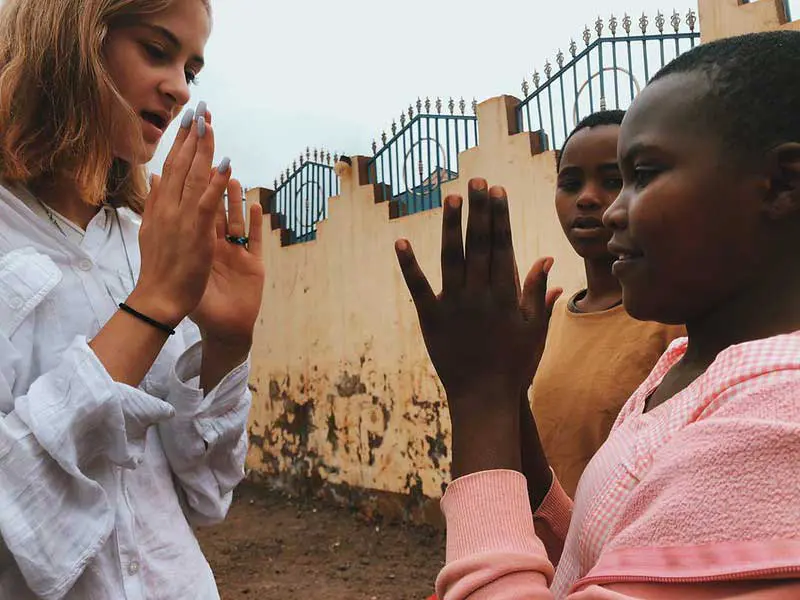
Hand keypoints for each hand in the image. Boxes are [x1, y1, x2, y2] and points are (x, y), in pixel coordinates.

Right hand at [130, 106, 229, 325]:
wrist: (158, 297)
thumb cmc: (158, 267)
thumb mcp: (151, 228)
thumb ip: (155, 200)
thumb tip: (156, 175)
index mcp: (160, 205)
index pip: (172, 166)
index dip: (181, 141)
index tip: (189, 119)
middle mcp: (169, 206)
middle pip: (182, 164)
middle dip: (192, 135)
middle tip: (201, 108)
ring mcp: (182, 218)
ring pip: (194, 176)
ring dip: (203, 149)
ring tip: (211, 124)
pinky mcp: (197, 232)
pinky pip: (208, 202)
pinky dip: (216, 182)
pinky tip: (225, 163)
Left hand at [190, 177, 264, 350]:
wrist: (222, 328)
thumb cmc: (201, 303)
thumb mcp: (183, 271)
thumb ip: (173, 240)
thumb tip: (154, 212)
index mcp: (200, 245)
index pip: (195, 210)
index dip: (193, 187)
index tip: (189, 164)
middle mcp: (220, 246)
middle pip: (218, 210)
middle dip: (216, 185)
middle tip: (215, 161)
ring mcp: (238, 255)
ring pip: (236, 221)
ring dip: (235, 200)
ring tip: (234, 179)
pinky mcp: (253, 266)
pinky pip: (254, 241)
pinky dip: (254, 224)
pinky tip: (255, 207)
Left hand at [395, 178, 561, 475]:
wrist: (484, 398)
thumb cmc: (515, 366)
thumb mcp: (535, 330)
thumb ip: (539, 293)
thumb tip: (546, 259)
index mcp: (506, 295)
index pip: (503, 246)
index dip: (500, 217)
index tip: (498, 192)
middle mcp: (480, 294)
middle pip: (480, 244)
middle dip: (479, 210)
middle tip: (477, 180)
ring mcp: (454, 305)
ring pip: (452, 258)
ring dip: (451, 226)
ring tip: (451, 197)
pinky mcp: (431, 319)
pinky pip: (419, 288)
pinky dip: (409, 266)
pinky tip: (400, 242)